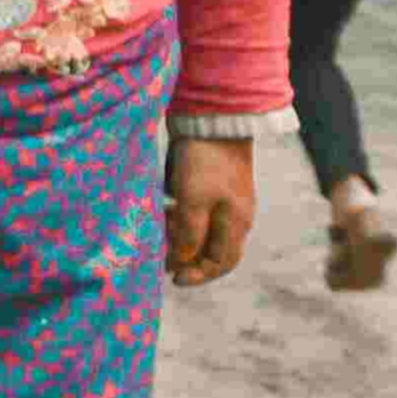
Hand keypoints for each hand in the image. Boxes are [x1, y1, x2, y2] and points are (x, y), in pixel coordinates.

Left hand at [164, 137, 253, 288]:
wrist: (212, 119)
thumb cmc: (204, 162)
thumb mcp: (193, 202)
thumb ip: (189, 235)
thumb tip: (182, 261)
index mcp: (236, 223)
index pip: (222, 262)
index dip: (198, 275)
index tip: (173, 278)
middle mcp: (234, 215)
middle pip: (211, 249)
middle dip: (187, 257)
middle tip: (162, 257)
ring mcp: (225, 200)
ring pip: (202, 231)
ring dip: (181, 237)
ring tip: (160, 233)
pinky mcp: (212, 185)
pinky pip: (196, 213)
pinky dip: (180, 219)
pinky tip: (164, 212)